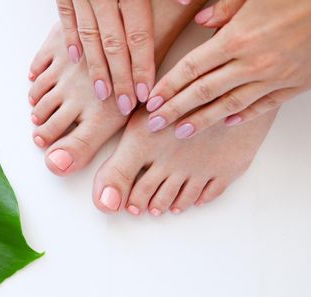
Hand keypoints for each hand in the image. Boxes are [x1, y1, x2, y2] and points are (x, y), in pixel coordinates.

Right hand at [56, 0, 155, 115]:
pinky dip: (69, 38)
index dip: (142, 67)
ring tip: (103, 93)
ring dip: (95, 67)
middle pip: (113, 44)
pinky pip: (65, 17)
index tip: (144, 93)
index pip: (138, 36)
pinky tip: (73, 57)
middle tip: (126, 104)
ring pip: (88, 36)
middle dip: (120, 78)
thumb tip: (189, 3)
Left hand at [145, 0, 310, 138]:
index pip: (191, 69)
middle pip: (203, 92)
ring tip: (181, 132)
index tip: (152, 102)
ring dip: (202, 120)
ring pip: (229, 104)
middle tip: (155, 125)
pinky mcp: (295, 85)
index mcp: (237, 38)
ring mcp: (274, 77)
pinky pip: (263, 105)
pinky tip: (226, 123)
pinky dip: (243, 115)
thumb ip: (225, 6)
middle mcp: (252, 62)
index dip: (168, 87)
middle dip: (175, 110)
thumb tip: (201, 21)